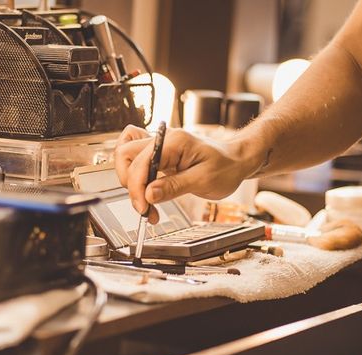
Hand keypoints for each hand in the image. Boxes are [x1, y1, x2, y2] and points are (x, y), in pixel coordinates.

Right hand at [114, 125, 256, 223]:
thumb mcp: (203, 180)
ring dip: (130, 182)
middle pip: (125, 156)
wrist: (236, 162)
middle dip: (131, 186)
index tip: (144, 208)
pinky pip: (134, 158)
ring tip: (148, 204)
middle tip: (146, 209)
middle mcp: (162, 139)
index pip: (140, 161)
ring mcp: (158, 145)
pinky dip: (133, 174)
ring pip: (126, 157)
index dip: (137, 187)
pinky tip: (144, 189)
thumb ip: (174, 186)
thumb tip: (148, 194)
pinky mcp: (158, 155)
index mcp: (173, 141)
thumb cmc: (225, 167)